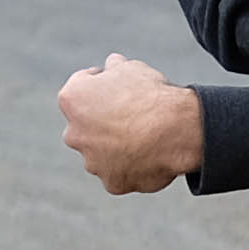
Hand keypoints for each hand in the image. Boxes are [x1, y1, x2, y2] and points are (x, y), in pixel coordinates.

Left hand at [56, 54, 205, 195]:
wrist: (176, 129)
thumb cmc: (152, 95)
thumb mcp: (131, 68)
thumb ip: (114, 68)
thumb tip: (112, 66)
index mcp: (72, 100)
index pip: (82, 89)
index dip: (105, 86)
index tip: (124, 89)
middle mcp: (74, 134)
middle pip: (86, 127)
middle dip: (103, 123)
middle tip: (133, 117)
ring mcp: (92, 163)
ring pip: (101, 154)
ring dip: (117, 148)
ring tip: (147, 139)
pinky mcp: (112, 183)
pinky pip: (121, 175)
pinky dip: (133, 168)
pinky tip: (152, 156)